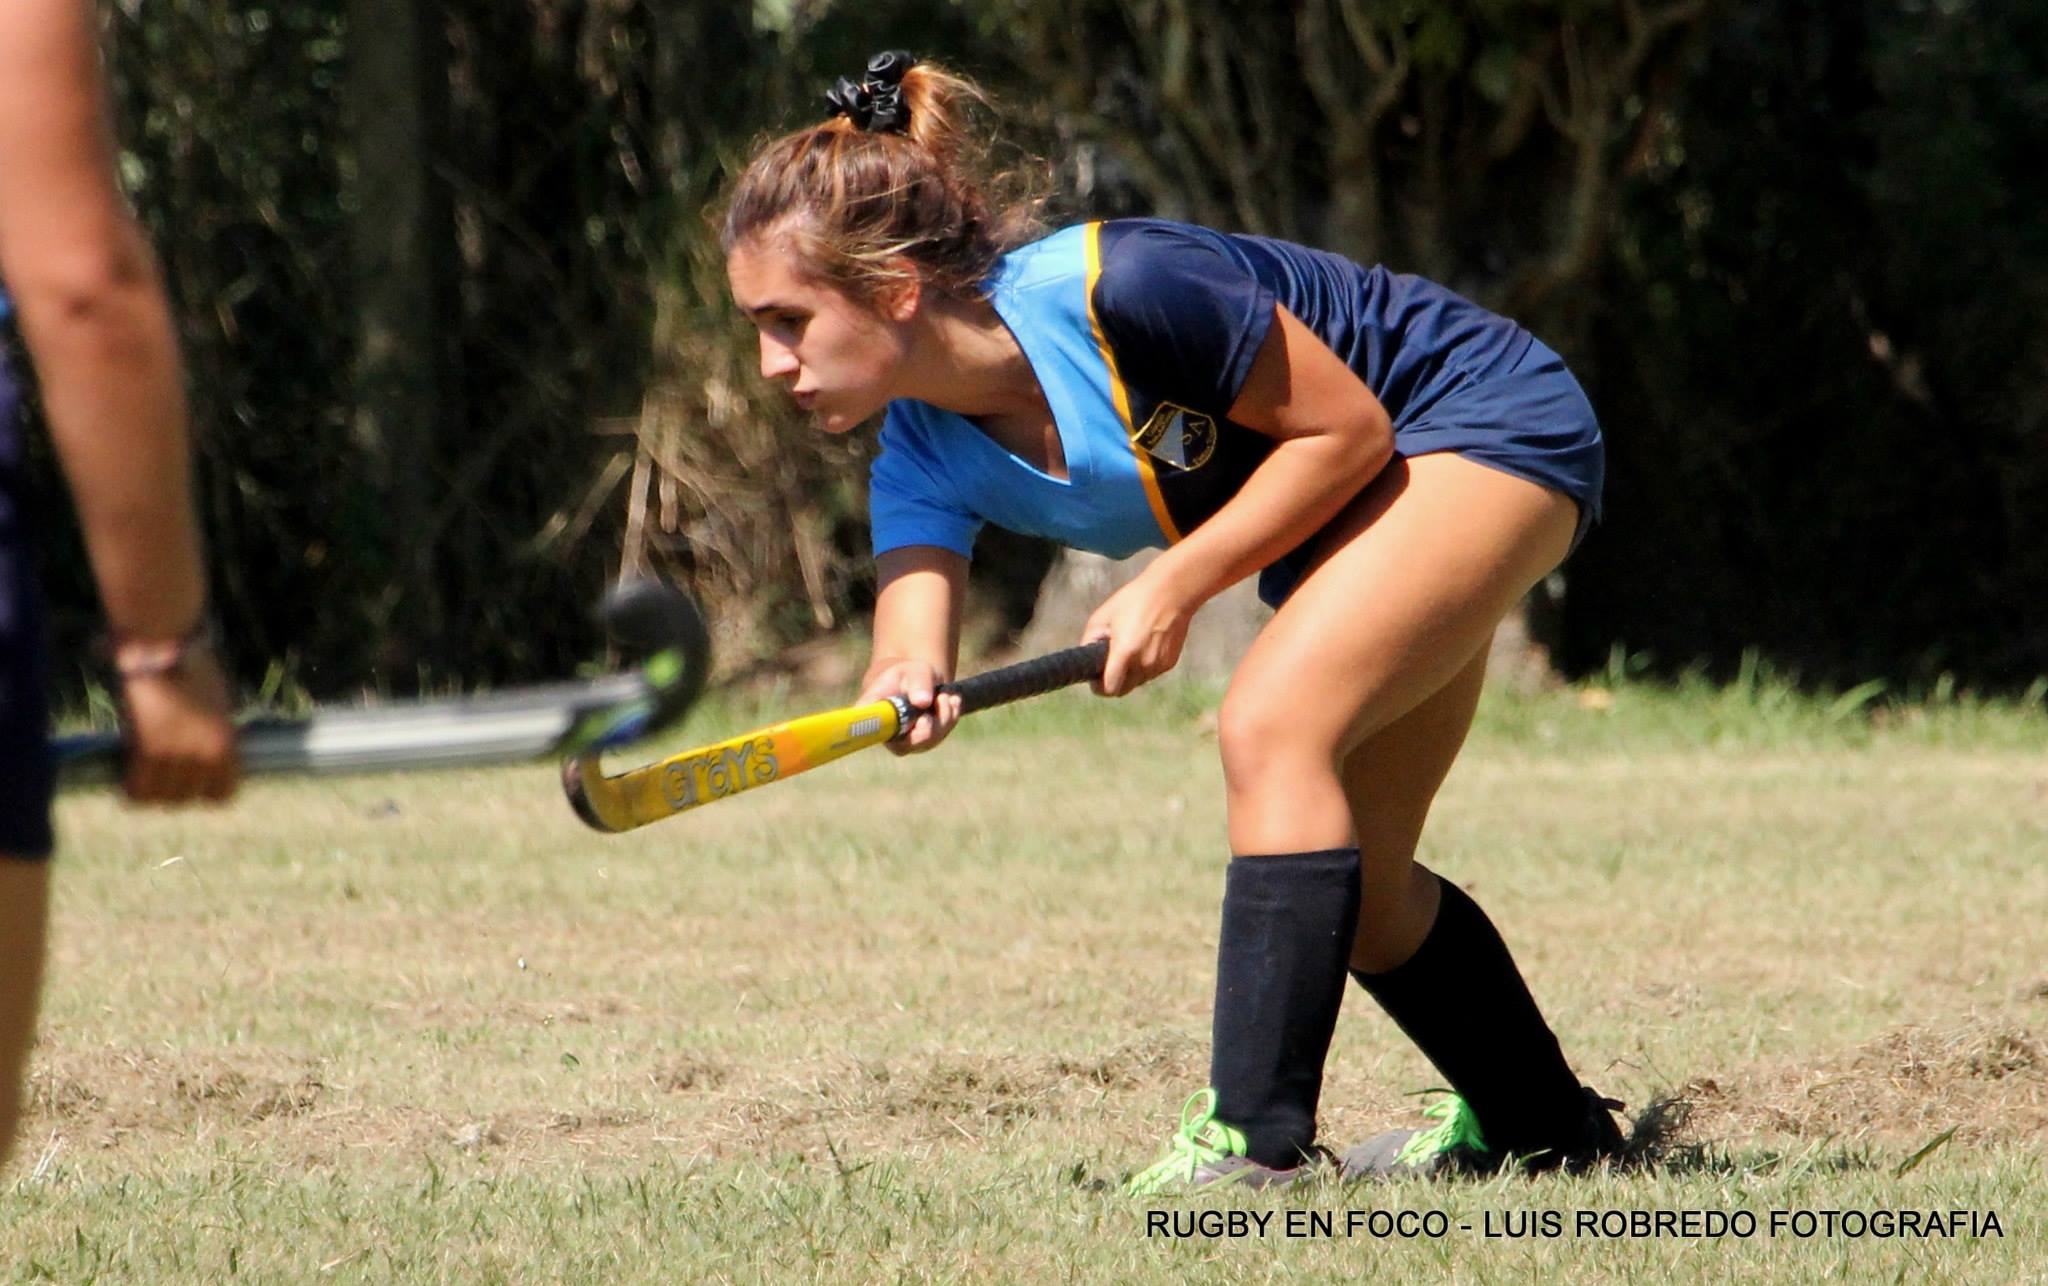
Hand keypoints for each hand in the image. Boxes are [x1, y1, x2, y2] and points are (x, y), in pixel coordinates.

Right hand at [117, 651, 238, 802]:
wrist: (162, 648)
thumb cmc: (193, 670)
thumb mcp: (218, 705)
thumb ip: (215, 736)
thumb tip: (208, 761)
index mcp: (226, 743)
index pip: (223, 793)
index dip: (210, 792)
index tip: (200, 784)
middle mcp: (203, 753)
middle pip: (189, 798)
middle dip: (179, 793)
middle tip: (167, 780)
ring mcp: (174, 753)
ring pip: (163, 798)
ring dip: (156, 794)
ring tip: (149, 783)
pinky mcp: (145, 747)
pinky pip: (137, 788)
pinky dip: (133, 791)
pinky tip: (128, 784)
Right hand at [857, 657, 961, 755]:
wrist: (915, 679)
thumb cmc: (908, 674)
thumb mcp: (914, 670)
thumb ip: (918, 682)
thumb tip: (923, 702)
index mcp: (871, 713)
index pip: (864, 731)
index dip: (881, 731)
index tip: (908, 720)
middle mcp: (885, 733)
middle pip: (904, 745)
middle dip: (928, 724)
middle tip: (939, 699)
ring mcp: (904, 741)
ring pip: (927, 741)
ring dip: (943, 716)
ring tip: (944, 695)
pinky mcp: (921, 743)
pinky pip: (941, 736)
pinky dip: (950, 717)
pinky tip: (951, 701)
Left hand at [1081, 563, 1197, 696]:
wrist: (1171, 592)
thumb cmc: (1133, 600)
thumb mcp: (1103, 615)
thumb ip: (1089, 640)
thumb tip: (1085, 658)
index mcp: (1125, 652)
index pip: (1109, 688)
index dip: (1099, 687)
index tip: (1095, 679)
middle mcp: (1143, 663)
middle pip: (1122, 690)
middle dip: (1113, 682)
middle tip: (1108, 665)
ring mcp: (1158, 665)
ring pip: (1137, 682)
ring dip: (1129, 674)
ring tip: (1129, 648)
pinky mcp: (1169, 663)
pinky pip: (1150, 673)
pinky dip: (1143, 666)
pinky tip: (1144, 644)